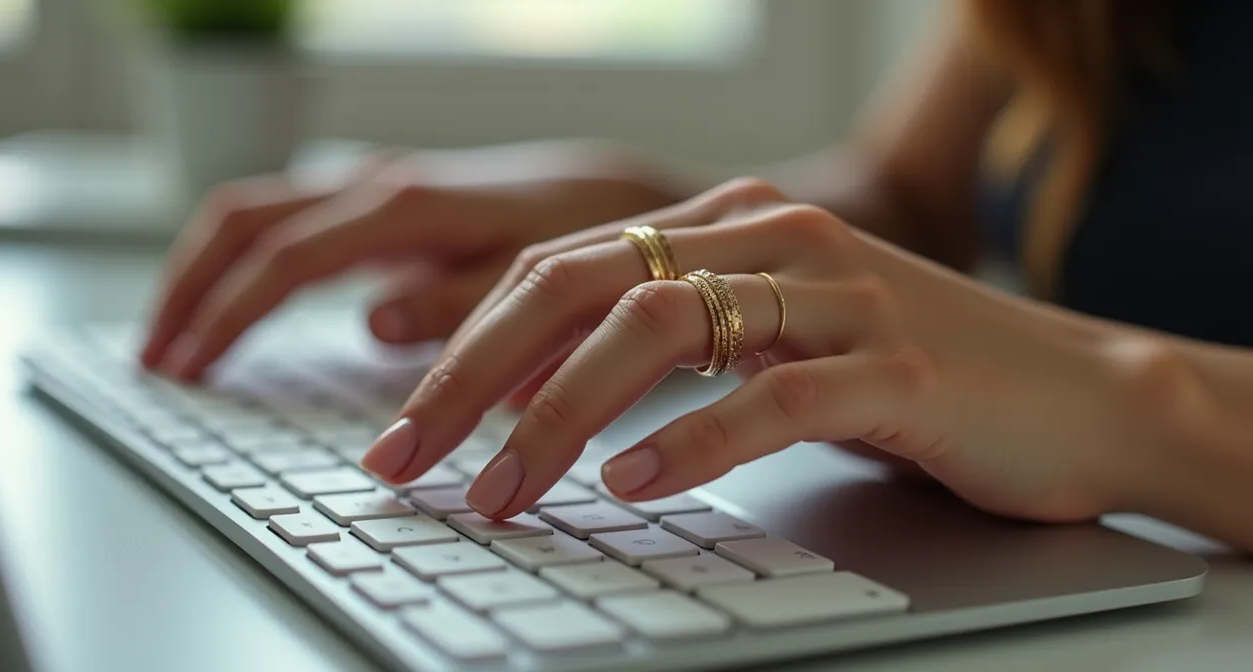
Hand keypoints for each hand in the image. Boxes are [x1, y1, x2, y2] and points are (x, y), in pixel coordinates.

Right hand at [139, 143, 674, 380]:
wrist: (621, 200)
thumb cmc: (584, 241)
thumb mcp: (535, 281)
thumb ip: (458, 304)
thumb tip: (373, 325)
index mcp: (404, 204)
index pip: (284, 257)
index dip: (228, 313)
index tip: (188, 366)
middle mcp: (376, 186)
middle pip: (244, 220)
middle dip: (189, 285)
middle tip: (156, 357)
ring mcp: (374, 192)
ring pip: (258, 214)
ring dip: (208, 271)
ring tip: (178, 339)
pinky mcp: (384, 209)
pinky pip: (290, 223)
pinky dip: (248, 263)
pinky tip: (242, 308)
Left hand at [362, 177, 1147, 523]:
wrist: (1077, 391)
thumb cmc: (908, 377)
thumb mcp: (768, 344)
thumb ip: (667, 350)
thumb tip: (534, 400)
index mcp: (728, 226)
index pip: (558, 268)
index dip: (464, 344)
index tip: (405, 427)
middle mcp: (772, 238)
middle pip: (581, 284)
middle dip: (474, 375)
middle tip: (408, 457)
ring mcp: (838, 295)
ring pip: (662, 329)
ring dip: (560, 416)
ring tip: (502, 490)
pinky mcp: (898, 366)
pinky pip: (774, 395)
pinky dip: (693, 441)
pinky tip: (631, 485)